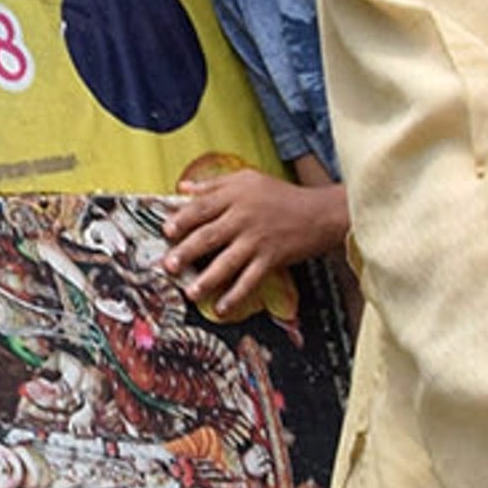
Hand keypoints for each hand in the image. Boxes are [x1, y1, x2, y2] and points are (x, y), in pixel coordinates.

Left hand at [161, 168, 348, 318]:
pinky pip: (250, 279)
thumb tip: (183, 188)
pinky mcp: (271, 257)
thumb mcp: (249, 179)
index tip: (166, 230)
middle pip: (209, 235)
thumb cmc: (282, 195)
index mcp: (236, 195)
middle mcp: (244, 216)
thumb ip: (214, 184)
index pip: (203, 207)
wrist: (320, 212)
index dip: (182, 219)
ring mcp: (257, 239)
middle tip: (168, 265)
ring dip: (206, 278)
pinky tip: (221, 308)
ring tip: (190, 292)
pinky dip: (235, 295)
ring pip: (226, 261)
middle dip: (186, 252)